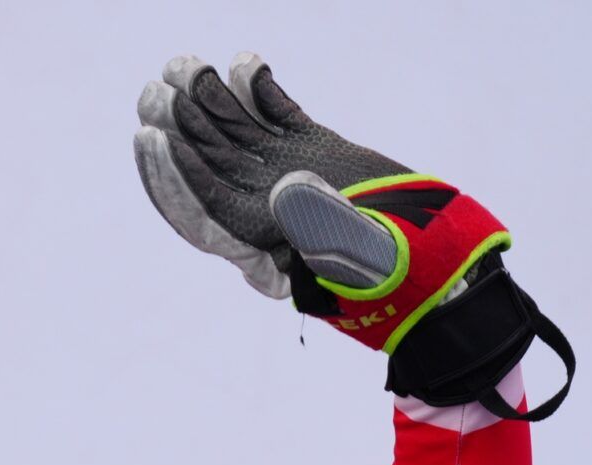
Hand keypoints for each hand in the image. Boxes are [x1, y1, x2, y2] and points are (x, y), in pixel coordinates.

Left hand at [131, 53, 570, 418]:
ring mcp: (290, 179)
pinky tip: (244, 64)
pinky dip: (262, 93)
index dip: (171, 174)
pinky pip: (280, 120)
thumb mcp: (361, 253)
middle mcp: (266, 211)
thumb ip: (324, 223)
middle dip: (180, 129)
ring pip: (238, 137)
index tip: (151, 137)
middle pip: (208, 166)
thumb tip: (286, 184)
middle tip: (155, 89)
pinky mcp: (318, 154)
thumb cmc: (400, 272)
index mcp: (261, 243)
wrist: (440, 264)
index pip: (199, 208)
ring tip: (184, 63)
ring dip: (210, 102)